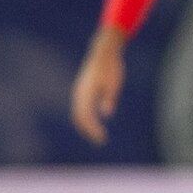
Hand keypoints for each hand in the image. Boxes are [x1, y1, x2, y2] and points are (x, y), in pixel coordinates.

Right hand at [71, 29, 125, 145]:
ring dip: (86, 125)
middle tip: (100, 140)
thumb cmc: (111, 67)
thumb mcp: (114, 83)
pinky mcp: (82, 90)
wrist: (104, 52)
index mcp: (85, 93)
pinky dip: (85, 118)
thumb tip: (107, 114)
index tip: (102, 138)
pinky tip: (94, 123)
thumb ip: (109, 98)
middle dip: (88, 130)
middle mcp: (79, 94)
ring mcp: (79, 92)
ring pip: (78, 113)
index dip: (92, 129)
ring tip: (97, 135)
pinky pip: (80, 108)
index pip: (85, 117)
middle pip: (79, 118)